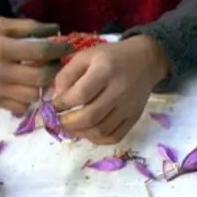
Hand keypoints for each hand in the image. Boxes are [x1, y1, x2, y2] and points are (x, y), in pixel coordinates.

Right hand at [0, 17, 69, 112]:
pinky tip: (28, 88)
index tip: (68, 47)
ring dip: (43, 87)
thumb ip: (27, 27)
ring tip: (43, 76)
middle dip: (55, 70)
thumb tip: (56, 29)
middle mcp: (0, 72)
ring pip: (33, 96)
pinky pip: (19, 107)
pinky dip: (28, 100)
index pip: (41, 53)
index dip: (59, 50)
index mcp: (1, 49)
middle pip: (41, 78)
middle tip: (56, 63)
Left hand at [52, 35, 168, 144]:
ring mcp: (129, 107)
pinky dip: (97, 139)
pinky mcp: (134, 117)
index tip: (50, 106)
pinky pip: (115, 137)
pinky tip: (88, 131)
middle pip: (90, 117)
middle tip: (56, 121)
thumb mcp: (86, 56)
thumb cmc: (111, 57)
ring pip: (101, 130)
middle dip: (67, 123)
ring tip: (70, 127)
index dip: (61, 104)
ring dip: (80, 133)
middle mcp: (119, 91)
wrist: (145, 61)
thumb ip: (67, 75)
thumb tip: (56, 99)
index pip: (80, 95)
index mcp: (105, 70)